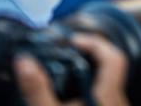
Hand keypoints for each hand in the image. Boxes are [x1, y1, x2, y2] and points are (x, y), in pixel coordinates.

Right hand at [15, 34, 130, 105]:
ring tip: (67, 69)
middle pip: (113, 65)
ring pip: (110, 81)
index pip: (113, 56)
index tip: (72, 41)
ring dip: (90, 71)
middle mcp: (117, 100)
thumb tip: (23, 61)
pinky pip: (106, 95)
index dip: (93, 42)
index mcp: (108, 94)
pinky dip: (91, 86)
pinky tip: (73, 93)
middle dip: (90, 53)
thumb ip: (37, 89)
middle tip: (67, 51)